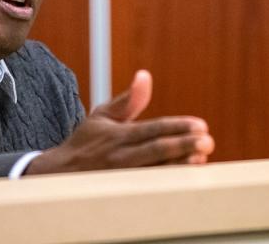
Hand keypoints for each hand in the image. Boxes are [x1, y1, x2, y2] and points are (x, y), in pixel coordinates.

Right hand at [26, 70, 213, 173]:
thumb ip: (128, 99)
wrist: (60, 175)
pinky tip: (189, 177)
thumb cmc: (86, 142)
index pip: (152, 129)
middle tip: (208, 141)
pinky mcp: (125, 194)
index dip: (177, 127)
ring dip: (181, 166)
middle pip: (157, 150)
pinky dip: (171, 182)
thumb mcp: (102, 115)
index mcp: (118, 136)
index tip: (200, 125)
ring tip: (201, 159)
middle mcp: (121, 157)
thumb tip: (144, 75)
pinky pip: (152, 189)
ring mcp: (123, 178)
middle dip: (184, 145)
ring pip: (157, 173)